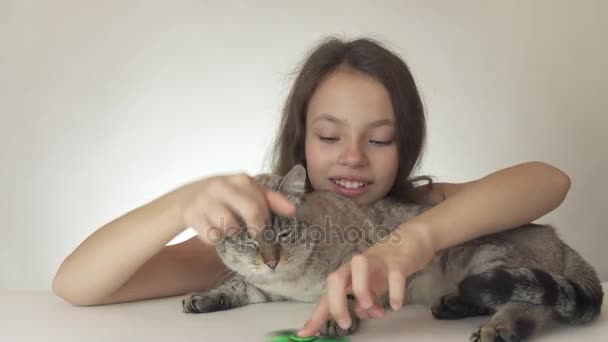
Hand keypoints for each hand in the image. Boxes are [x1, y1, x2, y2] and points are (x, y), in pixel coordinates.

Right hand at [172, 173, 294, 243]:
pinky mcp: (192, 215)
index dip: (266, 220)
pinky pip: (213, 237)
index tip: (265, 229)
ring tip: (229, 228)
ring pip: (230, 227)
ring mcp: (205, 200)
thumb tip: (293, 210)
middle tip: (255, 237)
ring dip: (232, 234)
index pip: (262, 203)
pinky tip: (213, 230)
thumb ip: (271, 199)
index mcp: (240, 179)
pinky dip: (215, 239)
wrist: (186, 197)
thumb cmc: (224, 196)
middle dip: (257, 230)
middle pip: (251, 213)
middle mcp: (222, 186)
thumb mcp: (246, 191)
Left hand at [297, 224, 435, 336]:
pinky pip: (394, 274)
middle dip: (336, 303)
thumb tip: (362, 313)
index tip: (304, 333)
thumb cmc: (386, 265)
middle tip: (345, 323)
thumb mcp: (374, 286)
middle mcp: (357, 266)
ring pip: (359, 267)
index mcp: (349, 274)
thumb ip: (366, 301)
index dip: (316, 315)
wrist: (411, 240)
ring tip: (370, 307)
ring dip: (361, 289)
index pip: (328, 295)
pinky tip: (396, 305)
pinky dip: (394, 291)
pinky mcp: (398, 261)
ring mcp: (377, 260)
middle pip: (336, 279)